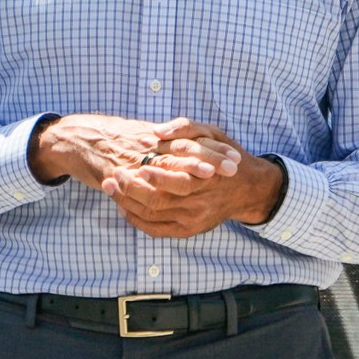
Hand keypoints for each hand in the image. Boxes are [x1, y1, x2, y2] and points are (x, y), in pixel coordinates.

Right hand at [28, 113, 241, 188]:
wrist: (74, 138)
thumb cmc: (110, 139)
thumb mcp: (140, 137)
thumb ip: (163, 144)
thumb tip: (188, 151)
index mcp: (157, 135)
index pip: (191, 139)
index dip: (213, 149)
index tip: (235, 157)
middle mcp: (148, 143)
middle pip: (184, 149)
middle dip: (209, 158)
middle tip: (233, 167)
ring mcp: (133, 157)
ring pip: (164, 162)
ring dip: (188, 169)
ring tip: (210, 176)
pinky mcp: (117, 171)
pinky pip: (137, 178)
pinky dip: (154, 184)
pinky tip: (169, 193)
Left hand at [100, 119, 286, 238]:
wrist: (247, 190)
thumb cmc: (226, 157)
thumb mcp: (213, 133)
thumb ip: (186, 128)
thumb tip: (158, 131)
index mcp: (208, 180)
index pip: (176, 183)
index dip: (152, 177)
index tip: (131, 167)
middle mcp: (200, 204)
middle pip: (158, 202)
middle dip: (130, 190)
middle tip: (112, 176)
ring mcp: (193, 221)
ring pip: (152, 216)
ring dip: (127, 203)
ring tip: (110, 188)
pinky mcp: (187, 230)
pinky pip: (156, 230)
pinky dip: (136, 220)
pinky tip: (123, 206)